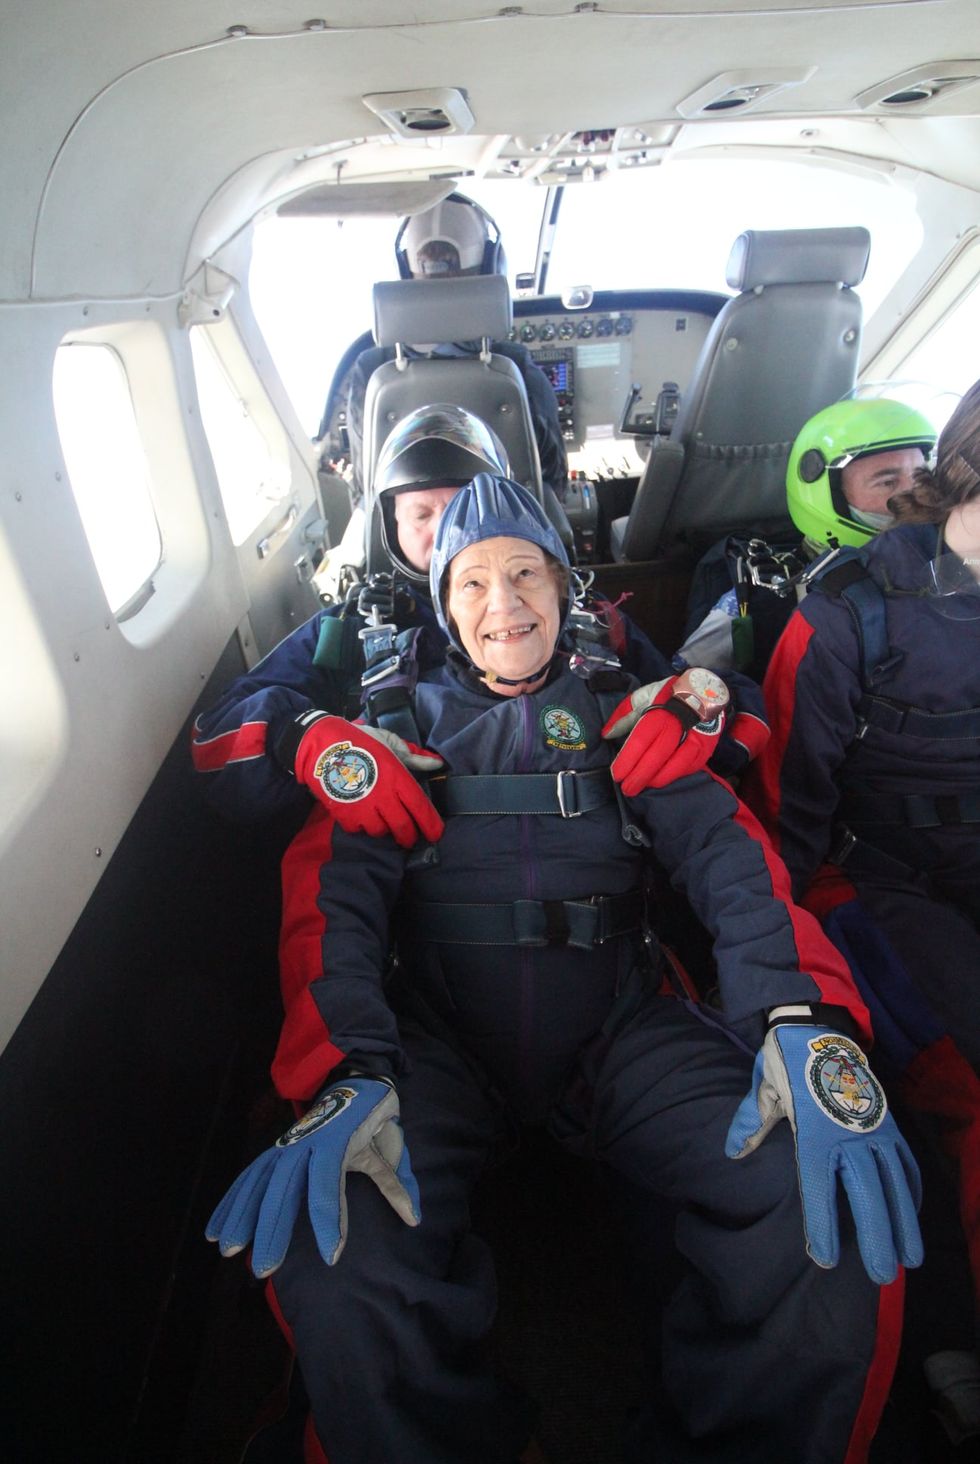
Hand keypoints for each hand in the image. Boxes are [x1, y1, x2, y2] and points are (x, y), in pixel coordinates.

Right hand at [206, 1076, 419, 1275]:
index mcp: (334, 1143)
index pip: (327, 1187)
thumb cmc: (373, 1116)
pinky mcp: (276, 1150)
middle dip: (272, 1229)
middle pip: (282, 1190)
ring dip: (241, 1218)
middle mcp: (303, 1145)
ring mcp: (285, 1147)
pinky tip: (214, 1231)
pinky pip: (248, 1178)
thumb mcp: (390, 1143)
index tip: (331, 1257)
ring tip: (229, 1251)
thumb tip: (414, 1219)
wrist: (353, 1077)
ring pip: (257, 1185)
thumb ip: (398, 1182)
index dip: (329, 1222)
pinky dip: (231, 1203)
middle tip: (266, 1269)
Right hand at [292, 712, 443, 846]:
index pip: (420, 808)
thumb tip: (438, 763)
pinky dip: (362, 826)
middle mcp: (384, 798)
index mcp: (398, 779)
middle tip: (410, 838)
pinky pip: (359, 829)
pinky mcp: (346, 816)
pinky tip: (362, 816)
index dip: (431, 825)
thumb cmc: (360, 741)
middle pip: (403, 827)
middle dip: (409, 837)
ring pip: (381, 831)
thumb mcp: (390, 743)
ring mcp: (364, 809)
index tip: (436, 834)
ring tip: (382, 821)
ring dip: (384, 829)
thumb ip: (414, 757)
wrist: (322, 746)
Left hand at [601, 668, 728, 793]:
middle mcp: (678, 725)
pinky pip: (691, 766)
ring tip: (643, 787)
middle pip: (658, 755)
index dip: (627, 759)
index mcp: (659, 712)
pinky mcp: (707, 746)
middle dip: (640, 775)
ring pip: (677, 764)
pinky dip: (676, 775)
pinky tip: (662, 780)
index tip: (616, 774)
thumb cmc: (668, 695)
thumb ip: (624, 715)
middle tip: (627, 790)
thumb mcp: (643, 697)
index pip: (640, 740)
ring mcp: (696, 737)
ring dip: (658, 778)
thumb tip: (607, 734)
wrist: (705, 690)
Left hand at [725, 1022, 922, 1284]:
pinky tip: (911, 1215)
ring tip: (909, 1259)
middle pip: (867, 1195)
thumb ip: (749, 1123)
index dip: (822, 1224)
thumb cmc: (785, 1061)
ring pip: (894, 1184)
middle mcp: (849, 1135)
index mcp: (814, 1132)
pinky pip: (905, 1162)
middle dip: (876, 1237)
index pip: (818, 1188)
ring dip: (904, 1222)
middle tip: (881, 1276)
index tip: (824, 1258)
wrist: (819, 1027)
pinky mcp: (888, 1122)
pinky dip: (911, 1190)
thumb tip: (732, 1152)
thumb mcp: (762, 1089)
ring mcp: (874, 1129)